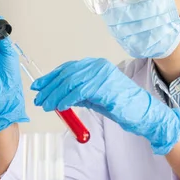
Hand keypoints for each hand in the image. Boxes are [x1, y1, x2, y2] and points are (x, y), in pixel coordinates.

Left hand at [30, 58, 179, 154]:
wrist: (141, 113)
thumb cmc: (119, 106)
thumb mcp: (93, 98)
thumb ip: (76, 93)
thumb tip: (55, 95)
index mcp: (95, 65)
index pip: (67, 68)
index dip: (50, 77)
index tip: (37, 86)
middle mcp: (97, 66)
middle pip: (66, 74)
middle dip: (49, 87)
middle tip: (38, 99)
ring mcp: (101, 74)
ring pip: (70, 82)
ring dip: (55, 95)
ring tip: (46, 105)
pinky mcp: (104, 85)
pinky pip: (79, 91)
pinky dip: (67, 99)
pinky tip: (60, 106)